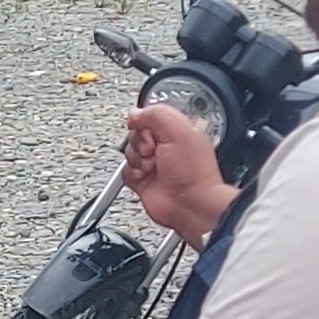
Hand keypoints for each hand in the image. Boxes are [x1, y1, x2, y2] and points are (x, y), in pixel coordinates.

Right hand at [120, 104, 234, 239]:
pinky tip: (145, 176)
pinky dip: (132, 173)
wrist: (189, 204)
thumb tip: (135, 114)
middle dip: (140, 141)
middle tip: (152, 150)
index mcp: (178, 130)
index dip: (146, 120)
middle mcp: (166, 146)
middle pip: (137, 133)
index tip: (148, 128)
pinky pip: (125, 170)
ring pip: (129, 151)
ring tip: (152, 167)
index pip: (152, 115)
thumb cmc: (193, 172)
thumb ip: (155, 114)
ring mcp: (153, 163)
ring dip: (136, 158)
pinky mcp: (143, 180)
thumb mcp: (178, 130)